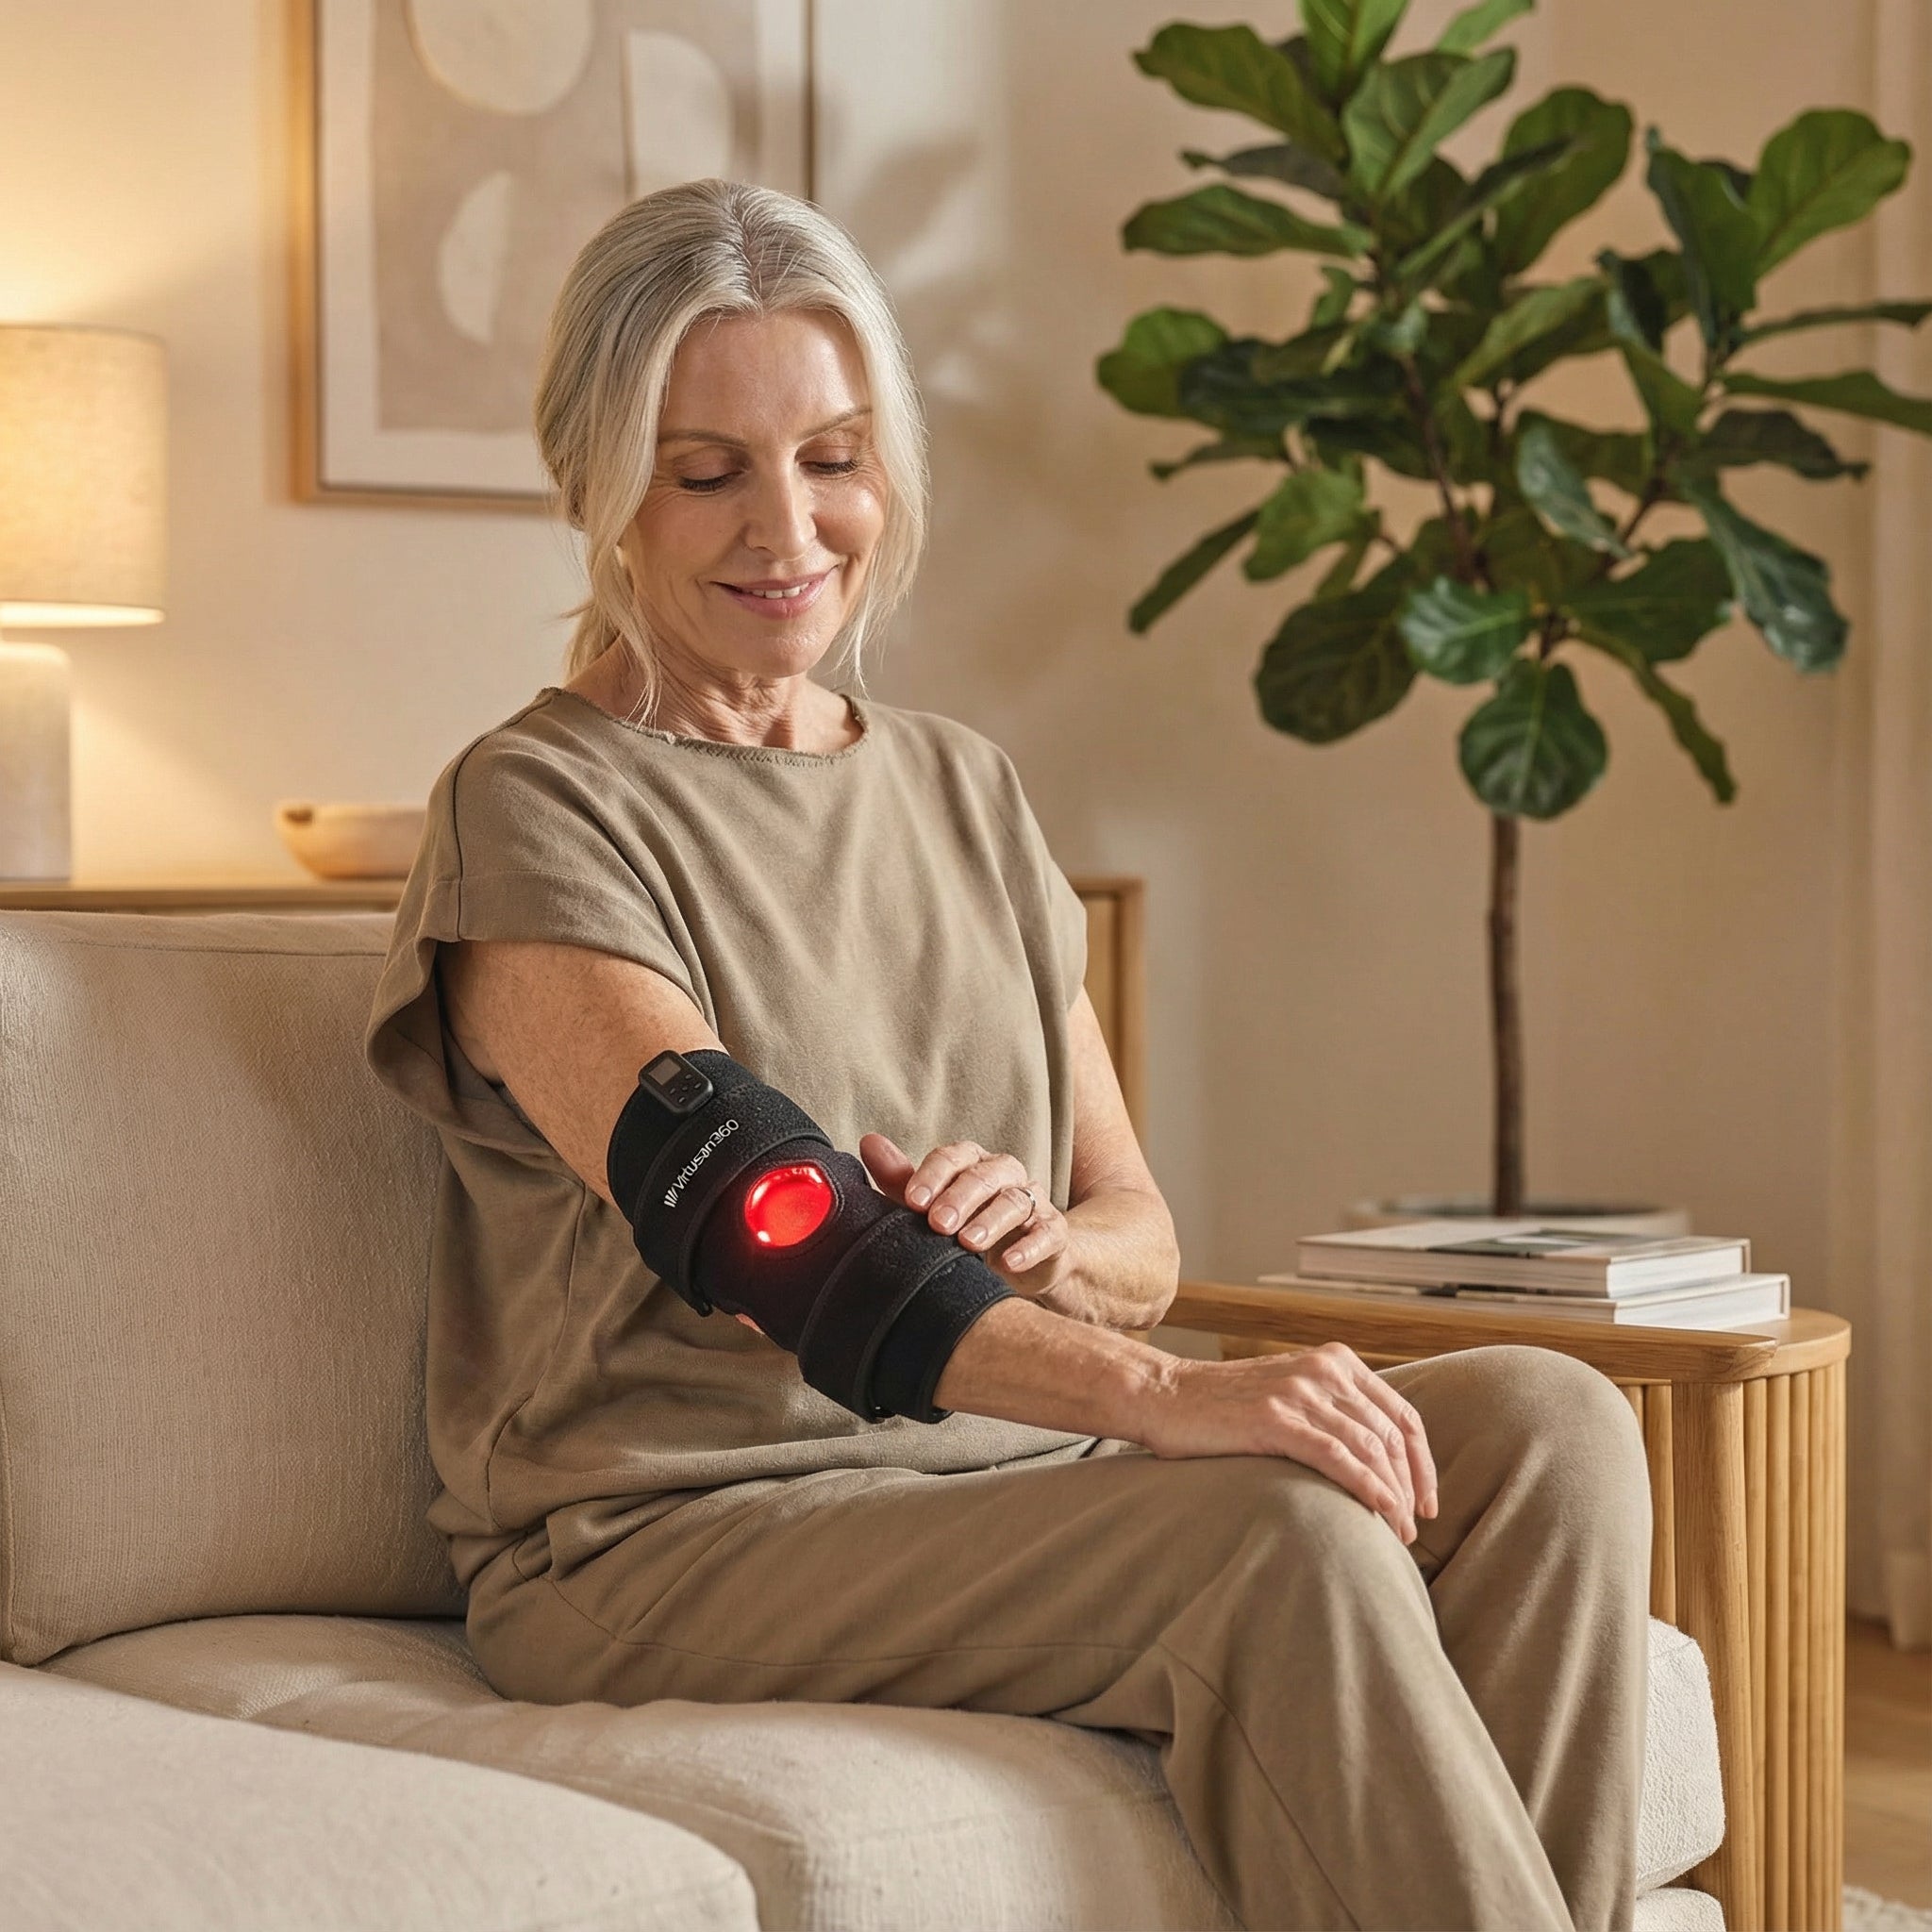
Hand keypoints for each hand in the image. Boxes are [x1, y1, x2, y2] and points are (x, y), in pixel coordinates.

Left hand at [858, 1133, 1072, 1297]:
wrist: (1020, 1260)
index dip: (933, 1177)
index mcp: (973, 1163)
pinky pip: (1047, 1233)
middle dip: (960, 1198)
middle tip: (938, 1223)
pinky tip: (1009, 1262)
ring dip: (992, 1220)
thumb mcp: (931, 1206)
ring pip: (1016, 1201)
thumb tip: (868, 1142)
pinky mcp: (1054, 1232)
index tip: (912, 1202)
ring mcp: (1033, 1201)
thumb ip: (901, 1179)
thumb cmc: (965, 1227)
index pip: (954, 1157)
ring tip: (969, 1243)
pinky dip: (1030, 1247)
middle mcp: (1005, 1175)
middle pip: (985, 1176)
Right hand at [1140, 1343, 1437, 1544]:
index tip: (1427, 1502)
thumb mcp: (1290, 1394)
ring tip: (1400, 1533)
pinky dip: (1367, 1486)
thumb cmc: (1225, 1407)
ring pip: (1369, 1447)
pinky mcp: (1275, 1418)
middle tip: (1415, 1527)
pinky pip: (1337, 1455)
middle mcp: (1323, 1370)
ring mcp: (1298, 1392)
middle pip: (1390, 1433)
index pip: (1400, 1414)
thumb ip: (1331, 1410)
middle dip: (1411, 1485)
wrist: (1165, 1396)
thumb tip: (1377, 1460)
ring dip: (1393, 1494)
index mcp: (1334, 1361)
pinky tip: (1382, 1513)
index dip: (1422, 1462)